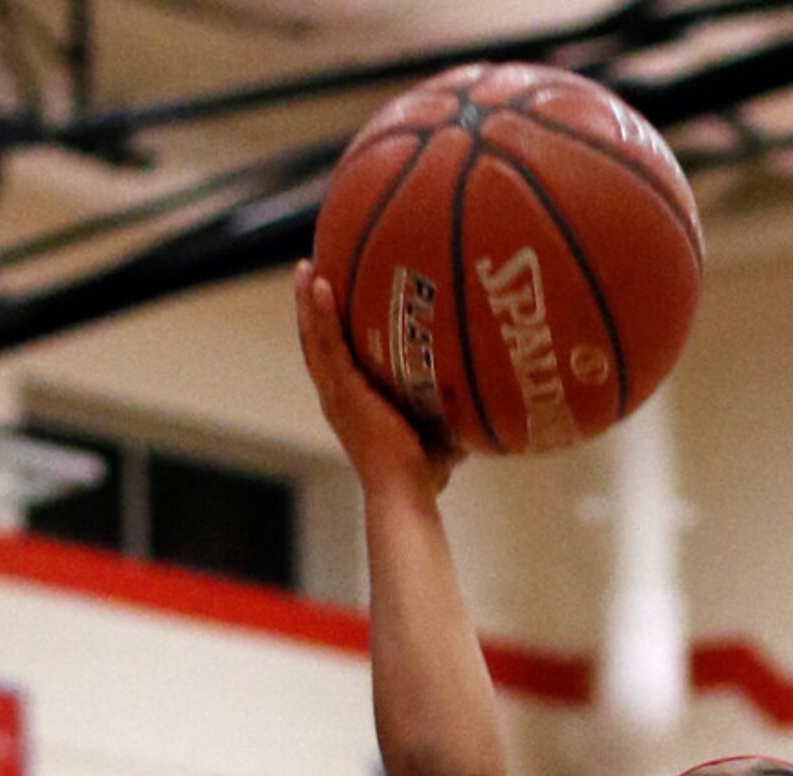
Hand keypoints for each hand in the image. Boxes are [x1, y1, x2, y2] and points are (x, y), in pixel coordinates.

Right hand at [294, 260, 460, 496]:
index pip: (337, 362)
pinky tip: (318, 283)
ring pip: (314, 340)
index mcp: (353, 406)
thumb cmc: (422, 476)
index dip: (331, 334)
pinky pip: (328, 345)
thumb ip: (454, 416)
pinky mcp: (342, 393)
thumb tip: (486, 402)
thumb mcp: (439, 435)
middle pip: (317, 345)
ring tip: (306, 266)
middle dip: (312, 309)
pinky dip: (320, 314)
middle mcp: (338, 399)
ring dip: (308, 302)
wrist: (405, 493)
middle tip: (310, 272)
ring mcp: (336, 395)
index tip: (334, 303)